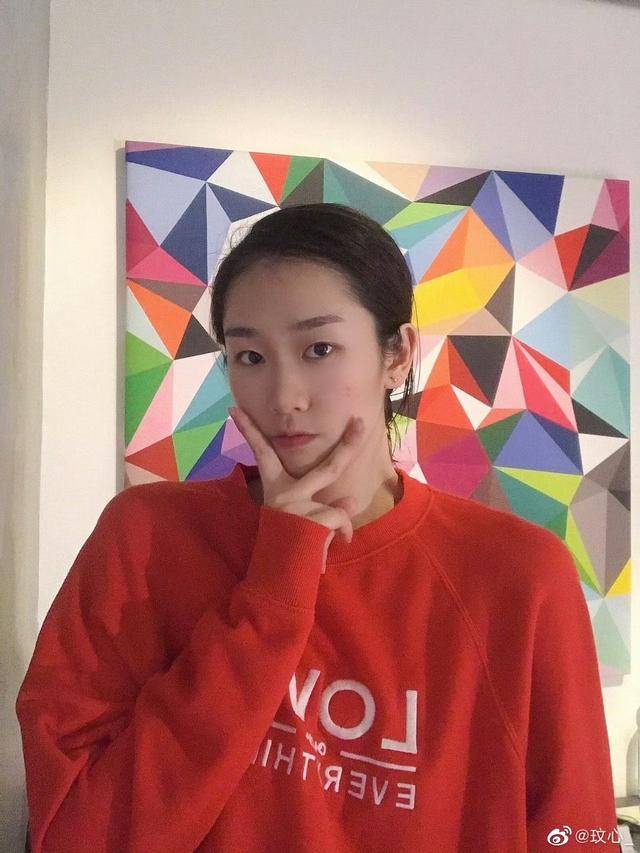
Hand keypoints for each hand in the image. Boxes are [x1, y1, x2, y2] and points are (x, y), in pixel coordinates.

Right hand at [227, 407, 365, 569]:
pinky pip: (340, 524)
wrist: (273, 577)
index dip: (249, 430)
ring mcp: (297, 506)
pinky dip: (341, 537)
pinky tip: (323, 556)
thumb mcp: (295, 520)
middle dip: (349, 445)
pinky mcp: (309, 522)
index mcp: (275, 489)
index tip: (235, 409)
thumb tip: (353, 500)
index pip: (261, 452)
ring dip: (341, 526)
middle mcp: (284, 493)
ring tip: (328, 543)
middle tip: (362, 422)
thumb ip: (321, 506)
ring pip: (340, 509)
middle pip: (329, 466)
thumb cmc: (283, 546)